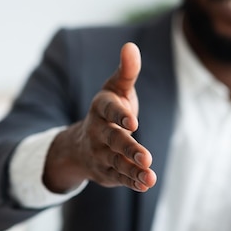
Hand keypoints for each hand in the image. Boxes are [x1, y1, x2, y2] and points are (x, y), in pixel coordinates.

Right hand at [43, 42, 156, 192]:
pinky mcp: (106, 172)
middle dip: (129, 149)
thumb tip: (131, 46)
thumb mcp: (116, 89)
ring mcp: (101, 154)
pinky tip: (146, 184)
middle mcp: (98, 132)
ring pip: (117, 163)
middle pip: (114, 140)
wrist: (81, 144)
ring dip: (133, 170)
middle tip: (146, 157)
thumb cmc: (108, 110)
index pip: (109, 111)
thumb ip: (127, 71)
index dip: (120, 115)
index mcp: (100, 109)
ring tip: (150, 176)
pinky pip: (119, 177)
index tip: (134, 122)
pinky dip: (132, 181)